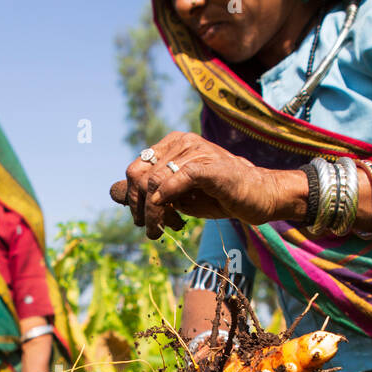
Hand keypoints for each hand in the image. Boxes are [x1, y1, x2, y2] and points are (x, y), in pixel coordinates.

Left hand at [122, 132, 277, 239]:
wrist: (257, 196)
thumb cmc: (217, 195)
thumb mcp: (177, 195)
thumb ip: (149, 192)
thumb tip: (113, 192)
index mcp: (171, 145)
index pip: (134, 170)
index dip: (132, 199)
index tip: (143, 220)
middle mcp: (182, 143)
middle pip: (140, 176)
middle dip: (140, 208)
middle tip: (152, 229)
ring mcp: (196, 151)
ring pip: (156, 182)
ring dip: (155, 213)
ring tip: (166, 228)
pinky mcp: (210, 165)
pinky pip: (178, 179)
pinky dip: (167, 201)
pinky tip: (174, 219)